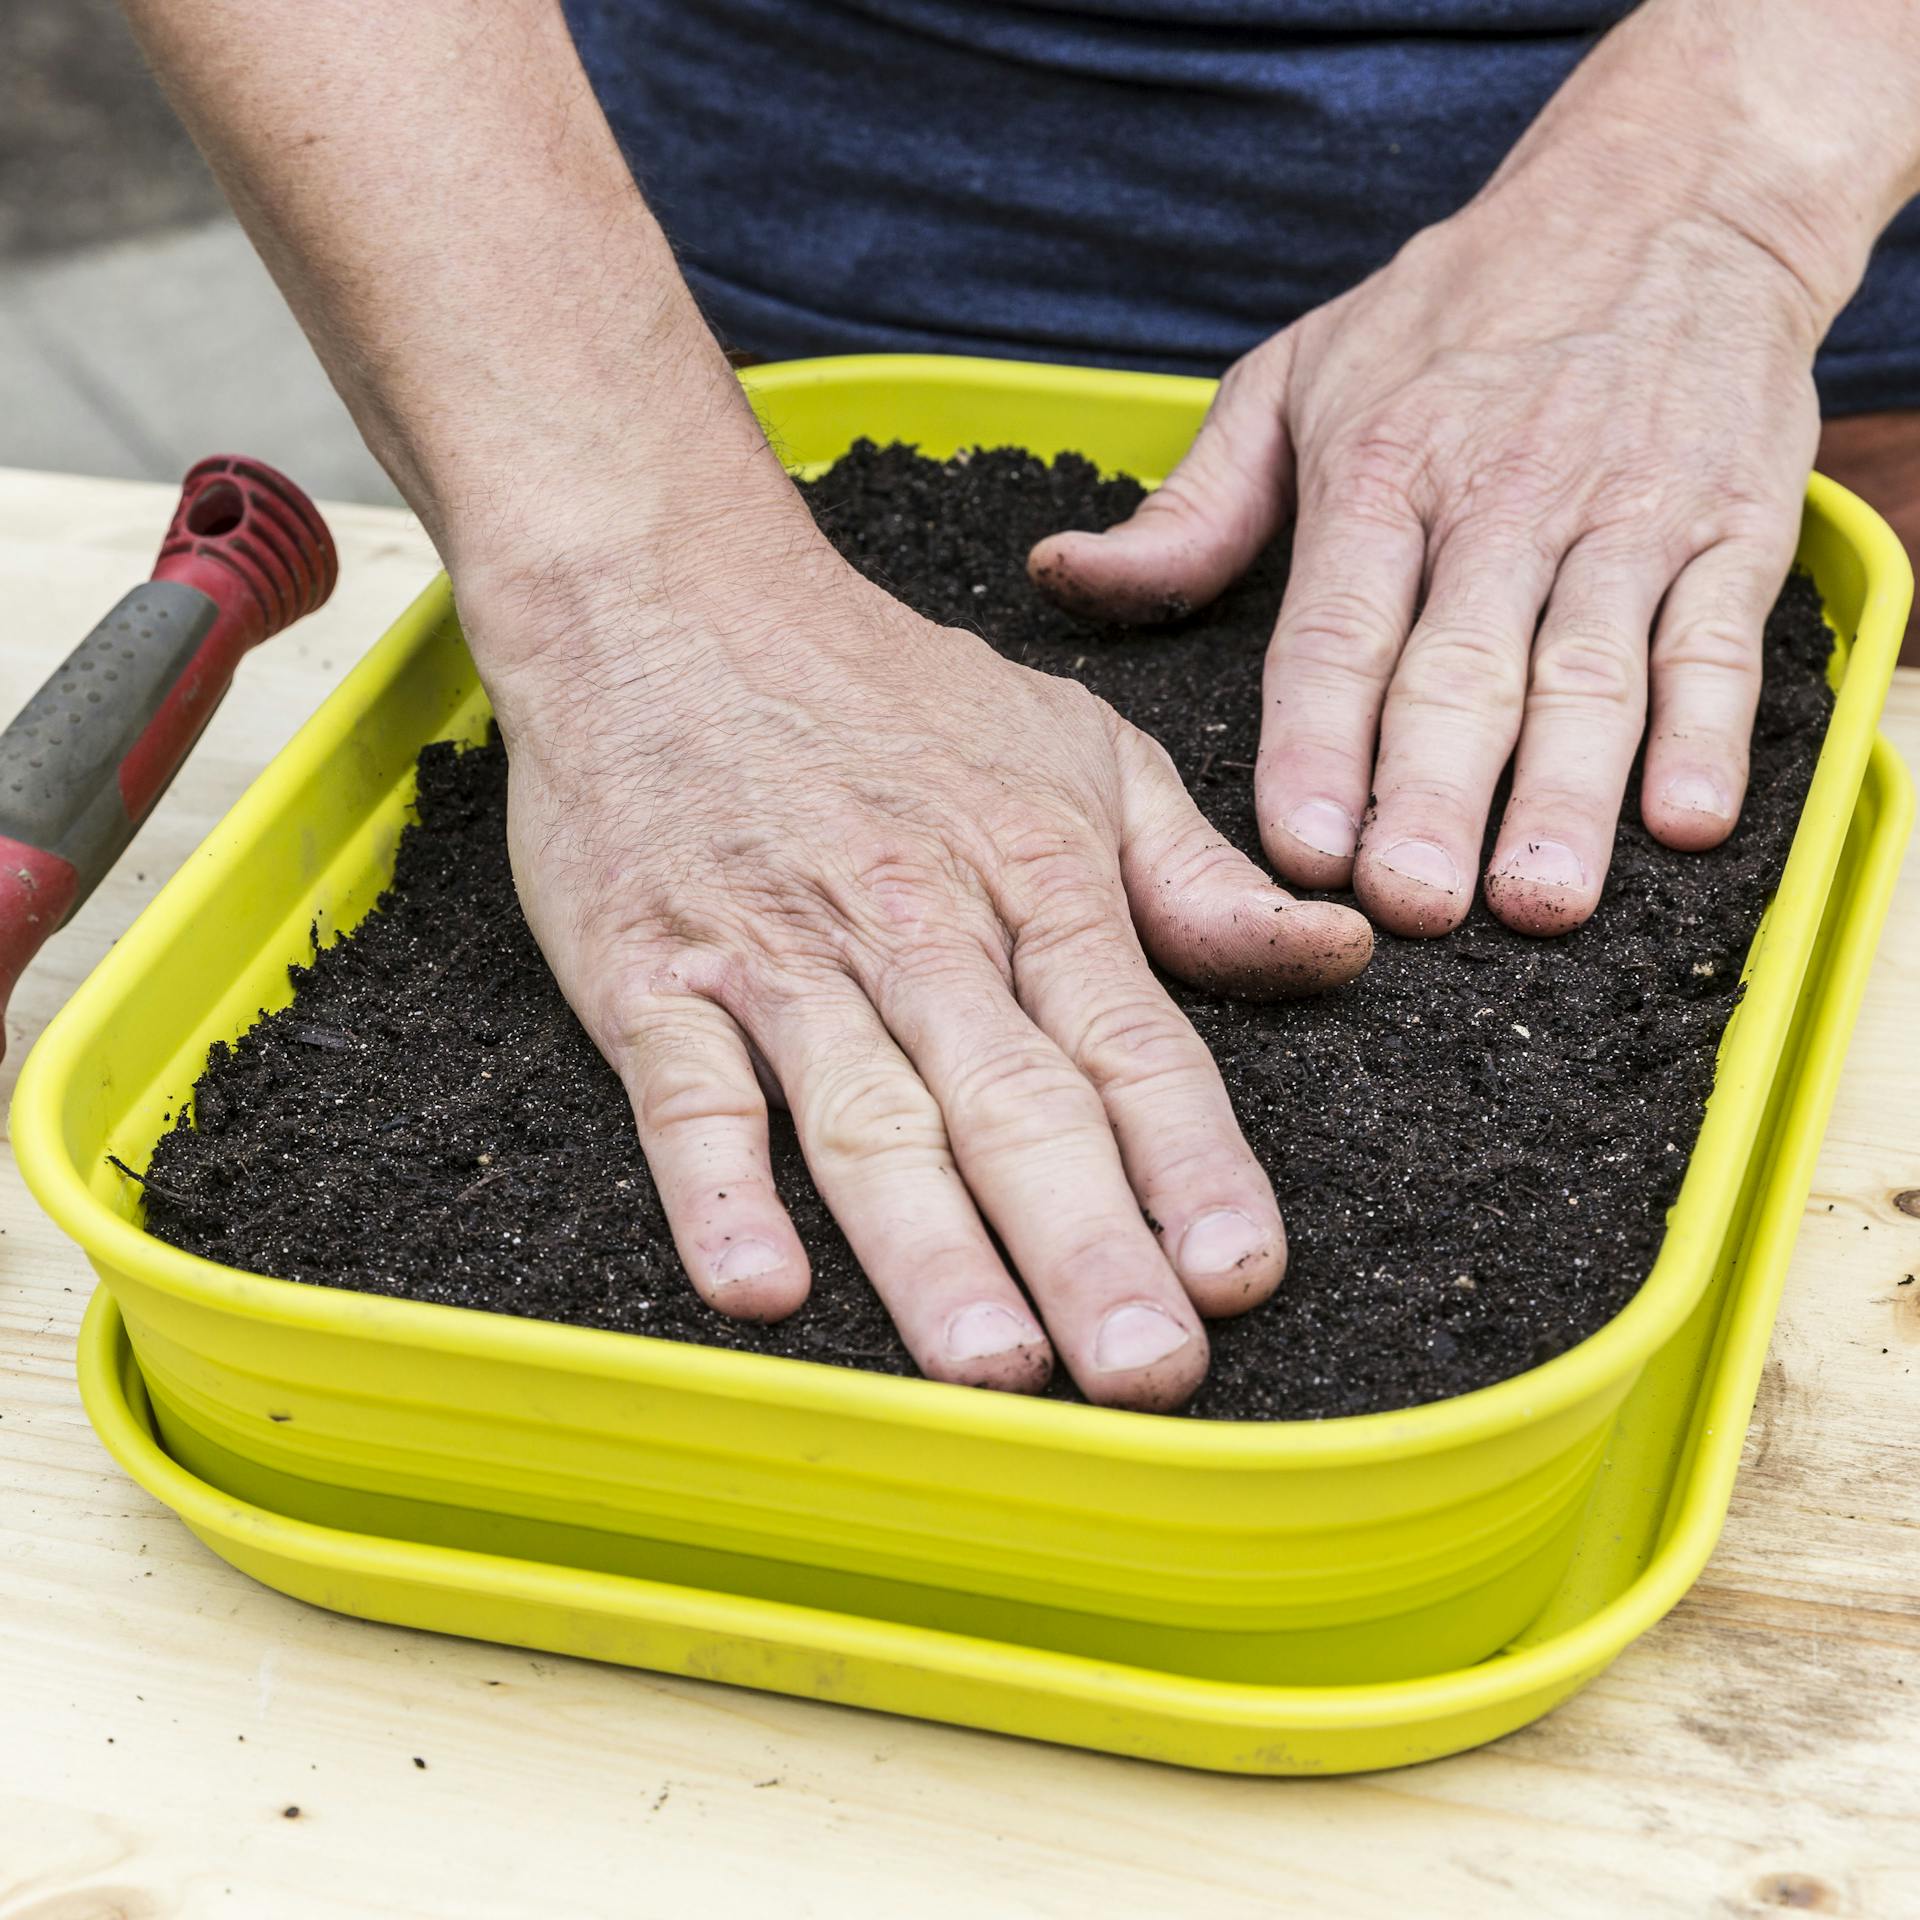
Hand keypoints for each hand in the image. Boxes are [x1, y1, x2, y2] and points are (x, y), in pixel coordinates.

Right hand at [469, 538, 1370, 1410]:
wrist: (669, 594)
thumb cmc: (884, 689)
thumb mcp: (1076, 750)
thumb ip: (1196, 875)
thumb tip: (1336, 951)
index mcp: (1037, 878)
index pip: (1133, 1045)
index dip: (1193, 1164)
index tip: (1243, 1275)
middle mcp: (919, 930)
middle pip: (1015, 1105)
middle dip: (1090, 1245)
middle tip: (1147, 1373)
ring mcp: (779, 957)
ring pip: (867, 1116)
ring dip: (933, 1248)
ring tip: (994, 1370)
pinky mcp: (649, 975)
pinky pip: (686, 1093)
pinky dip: (716, 1189)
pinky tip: (758, 1289)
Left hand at [1030, 82, 1842, 937]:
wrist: (1666, 194)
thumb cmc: (1458, 309)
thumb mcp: (1295, 377)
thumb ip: (1192, 508)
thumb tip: (1066, 574)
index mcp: (1377, 474)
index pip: (1336, 634)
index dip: (1317, 745)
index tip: (1301, 849)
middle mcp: (1497, 503)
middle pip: (1457, 673)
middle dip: (1430, 796)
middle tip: (1410, 902)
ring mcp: (1621, 517)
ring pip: (1586, 672)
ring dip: (1564, 793)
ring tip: (1538, 899)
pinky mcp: (1730, 526)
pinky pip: (1718, 641)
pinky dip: (1709, 733)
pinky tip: (1686, 822)